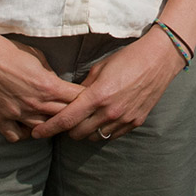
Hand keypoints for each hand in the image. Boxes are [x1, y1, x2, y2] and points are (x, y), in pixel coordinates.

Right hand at [0, 29, 83, 142]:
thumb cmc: (7, 50)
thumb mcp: (37, 57)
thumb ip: (50, 74)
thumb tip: (57, 83)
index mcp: (48, 86)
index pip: (77, 99)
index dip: (85, 99)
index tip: (86, 98)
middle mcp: (35, 103)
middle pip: (64, 117)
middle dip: (72, 115)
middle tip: (74, 113)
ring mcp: (16, 114)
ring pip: (42, 130)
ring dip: (49, 126)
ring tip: (51, 121)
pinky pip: (17, 137)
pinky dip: (24, 134)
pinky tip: (26, 126)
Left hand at [32, 33, 185, 141]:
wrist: (159, 59)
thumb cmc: (127, 58)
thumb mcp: (99, 68)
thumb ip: (83, 88)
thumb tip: (70, 99)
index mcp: (97, 96)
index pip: (66, 119)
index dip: (49, 128)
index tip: (37, 133)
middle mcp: (109, 111)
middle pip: (78, 133)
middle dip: (68, 129)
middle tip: (66, 121)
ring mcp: (124, 119)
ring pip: (95, 137)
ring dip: (86, 131)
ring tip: (86, 120)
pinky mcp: (135, 122)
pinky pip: (113, 135)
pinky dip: (104, 130)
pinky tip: (103, 120)